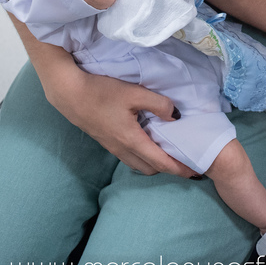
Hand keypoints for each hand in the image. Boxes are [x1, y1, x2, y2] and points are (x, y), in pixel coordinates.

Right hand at [49, 67, 196, 177]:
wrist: (69, 94)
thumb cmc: (101, 92)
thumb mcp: (134, 93)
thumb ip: (158, 104)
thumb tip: (176, 116)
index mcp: (132, 140)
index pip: (161, 162)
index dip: (179, 169)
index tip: (195, 172)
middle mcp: (123, 149)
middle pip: (151, 169)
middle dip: (169, 169)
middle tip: (184, 162)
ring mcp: (113, 148)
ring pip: (138, 165)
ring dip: (155, 164)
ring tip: (168, 154)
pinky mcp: (106, 142)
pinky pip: (129, 158)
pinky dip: (143, 157)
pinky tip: (147, 143)